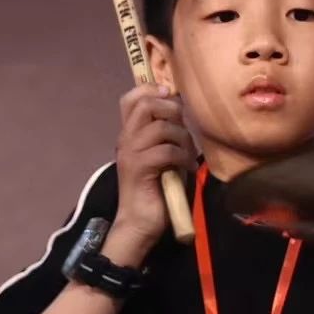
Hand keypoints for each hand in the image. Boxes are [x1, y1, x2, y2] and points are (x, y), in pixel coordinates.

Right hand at [111, 83, 195, 254]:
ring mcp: (131, 153)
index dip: (151, 90)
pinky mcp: (139, 168)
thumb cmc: (156, 190)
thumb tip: (182, 113)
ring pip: (161, 127)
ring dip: (182, 139)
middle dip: (172, 111)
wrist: (141, 223)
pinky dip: (183, 158)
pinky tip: (187, 168)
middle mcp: (126, 139)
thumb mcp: (164, 155)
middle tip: (183, 130)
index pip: (131, 99)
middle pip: (146, 104)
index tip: (170, 97)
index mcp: (130, 134)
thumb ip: (168, 134)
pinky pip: (166, 151)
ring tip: (187, 155)